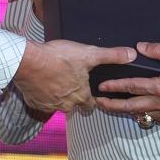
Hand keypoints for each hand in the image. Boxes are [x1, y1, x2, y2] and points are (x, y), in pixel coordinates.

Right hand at [13, 40, 136, 114]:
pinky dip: (42, 94)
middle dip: (73, 96)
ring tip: (55, 79)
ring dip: (57, 95)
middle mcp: (66, 105)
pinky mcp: (34, 103)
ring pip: (57, 104)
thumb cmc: (58, 57)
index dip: (91, 98)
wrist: (27, 61)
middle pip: (73, 105)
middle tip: (70, 81)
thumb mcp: (88, 53)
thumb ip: (111, 56)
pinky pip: (41, 102)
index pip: (91, 104)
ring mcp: (49, 106)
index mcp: (80, 96)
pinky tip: (41, 82)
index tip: (90, 91)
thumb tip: (131, 55)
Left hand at [94, 42, 159, 127]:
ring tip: (110, 107)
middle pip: (130, 106)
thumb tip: (139, 47)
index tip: (102, 86)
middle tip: (98, 102)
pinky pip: (151, 119)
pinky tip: (133, 110)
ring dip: (123, 111)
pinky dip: (139, 115)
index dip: (115, 86)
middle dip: (112, 105)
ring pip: (139, 114)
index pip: (132, 86)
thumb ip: (158, 50)